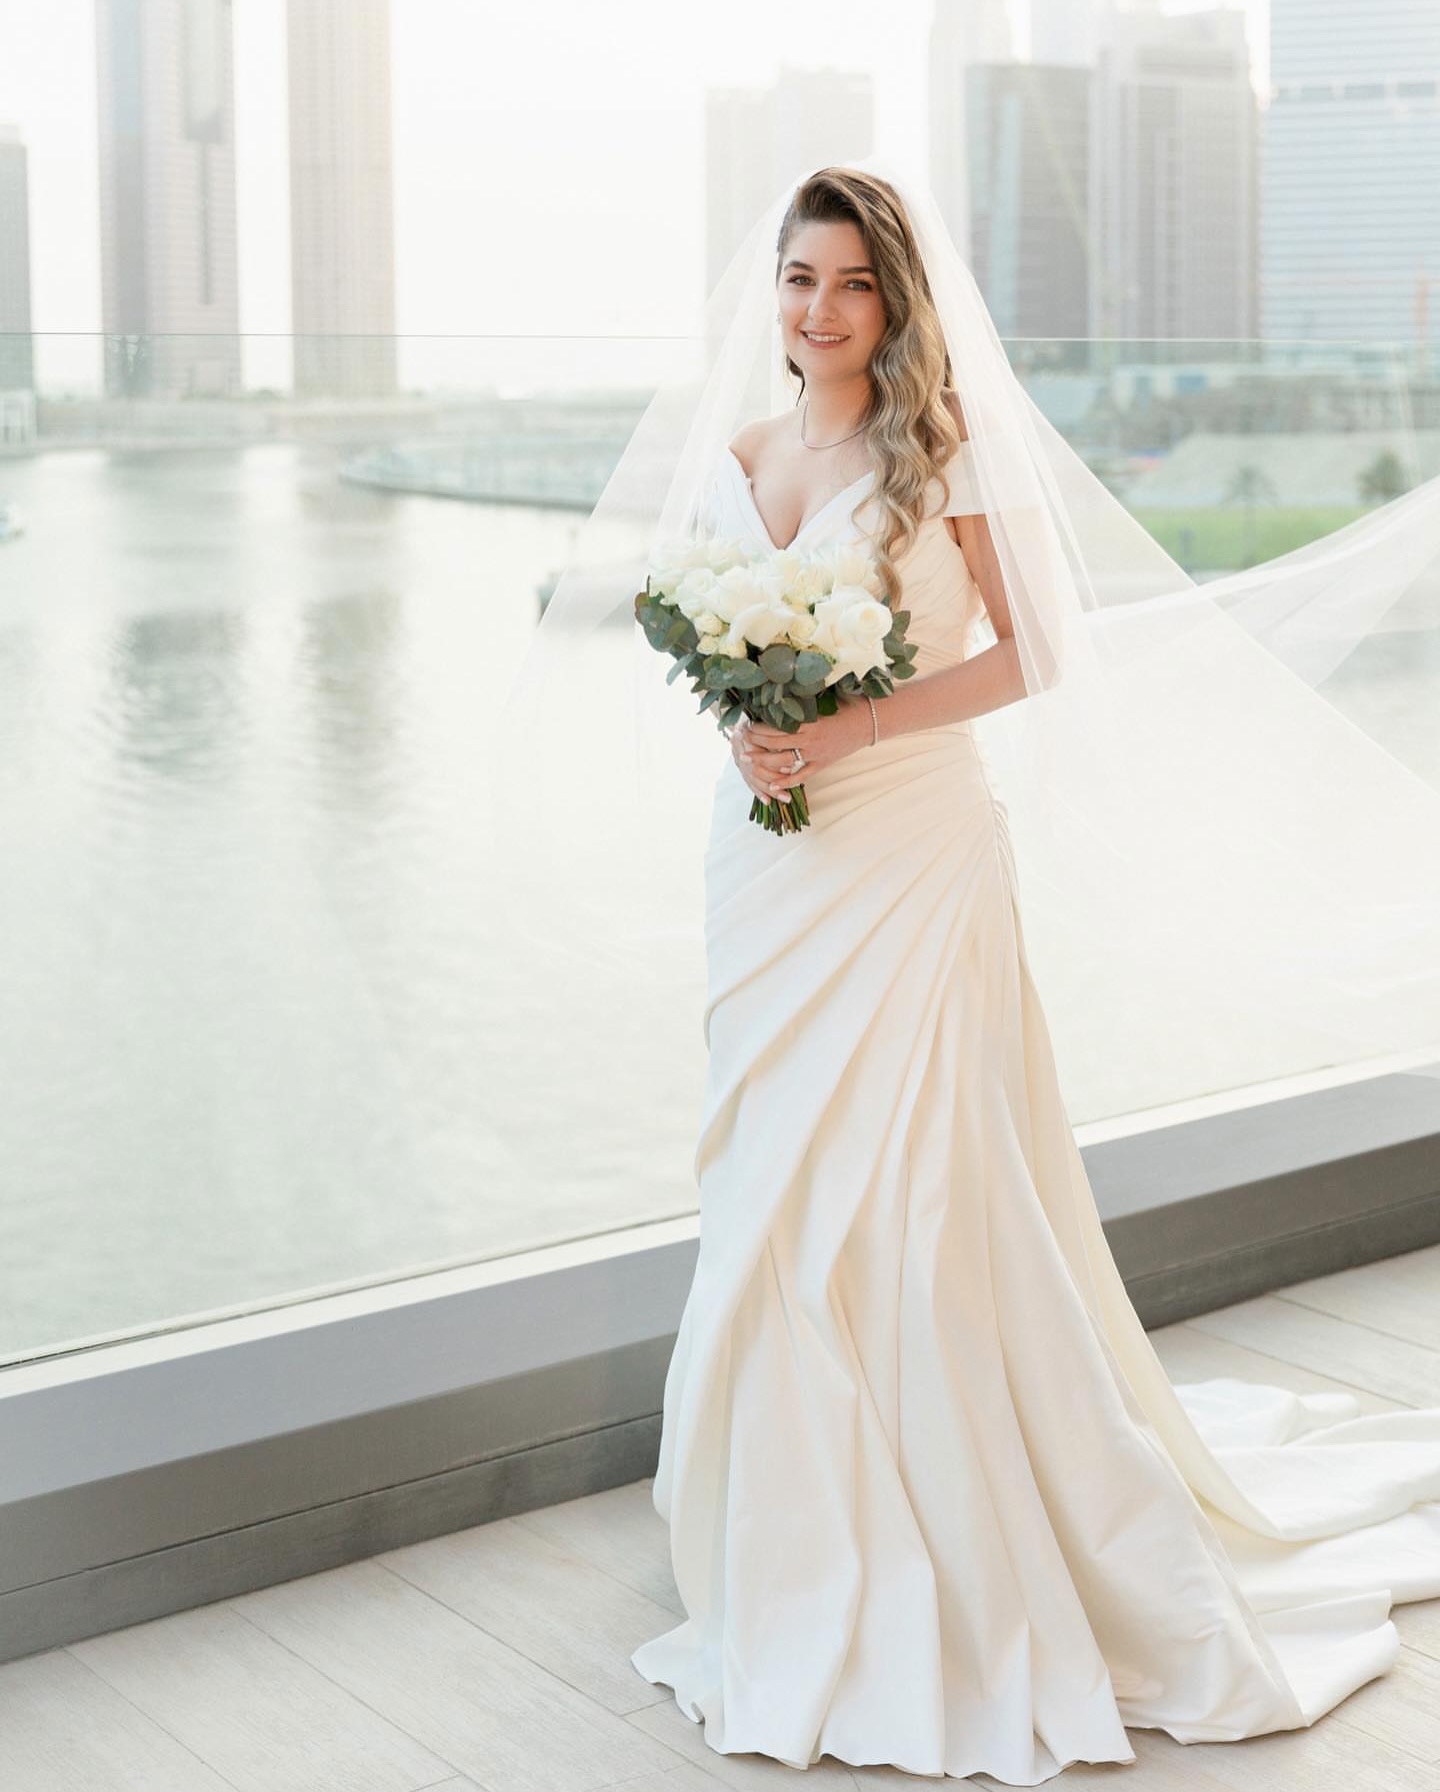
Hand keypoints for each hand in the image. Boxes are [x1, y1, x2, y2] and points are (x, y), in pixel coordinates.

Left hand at [731, 700, 869, 802]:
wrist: (871, 722)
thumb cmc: (848, 706)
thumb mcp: (824, 699)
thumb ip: (804, 700)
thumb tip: (782, 691)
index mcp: (809, 722)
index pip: (777, 727)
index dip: (759, 727)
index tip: (747, 724)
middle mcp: (810, 740)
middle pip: (775, 744)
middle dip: (756, 742)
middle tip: (742, 740)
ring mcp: (816, 755)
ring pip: (783, 761)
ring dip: (763, 761)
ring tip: (747, 759)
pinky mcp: (822, 764)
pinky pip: (801, 776)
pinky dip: (786, 782)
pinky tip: (772, 786)